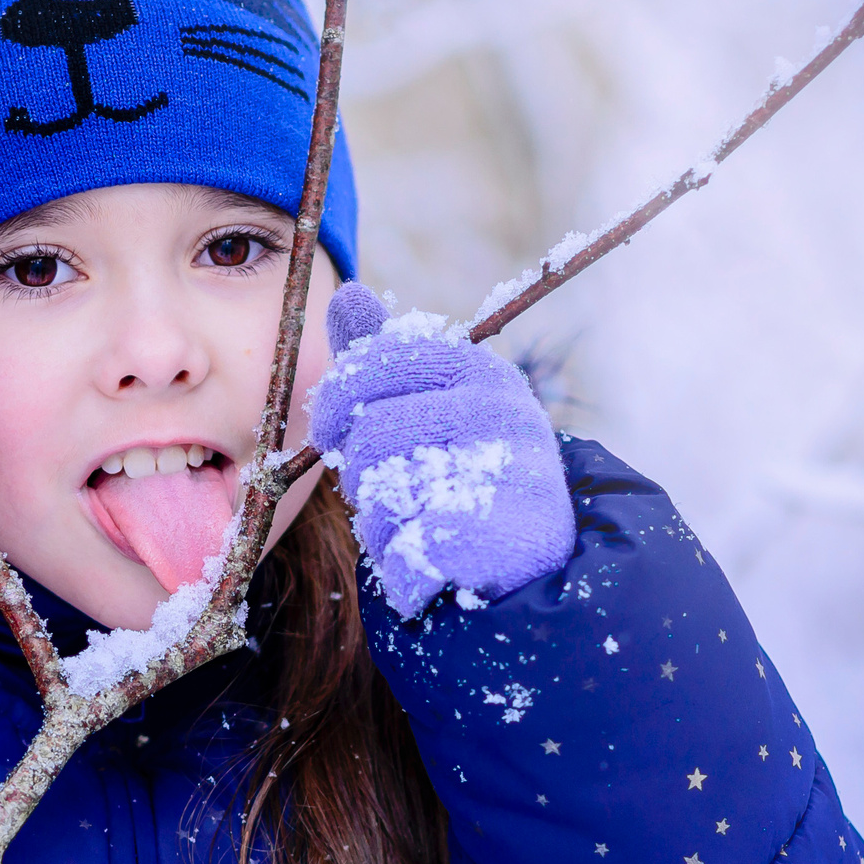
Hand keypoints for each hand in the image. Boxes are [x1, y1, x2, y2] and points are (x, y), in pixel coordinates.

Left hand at [307, 283, 575, 618]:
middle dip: (362, 474)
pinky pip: (407, 551)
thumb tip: (345, 292)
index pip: (379, 361)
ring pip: (383, 497)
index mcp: (480, 371)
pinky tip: (433, 568)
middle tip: (390, 490)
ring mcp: (511, 474)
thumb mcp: (428, 404)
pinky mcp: (505, 540)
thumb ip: (382, 353)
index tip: (333, 432)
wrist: (529, 566)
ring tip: (423, 527)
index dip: (340, 400)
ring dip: (383, 526)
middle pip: (371, 434)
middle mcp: (503, 412)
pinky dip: (404, 571)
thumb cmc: (461, 475)